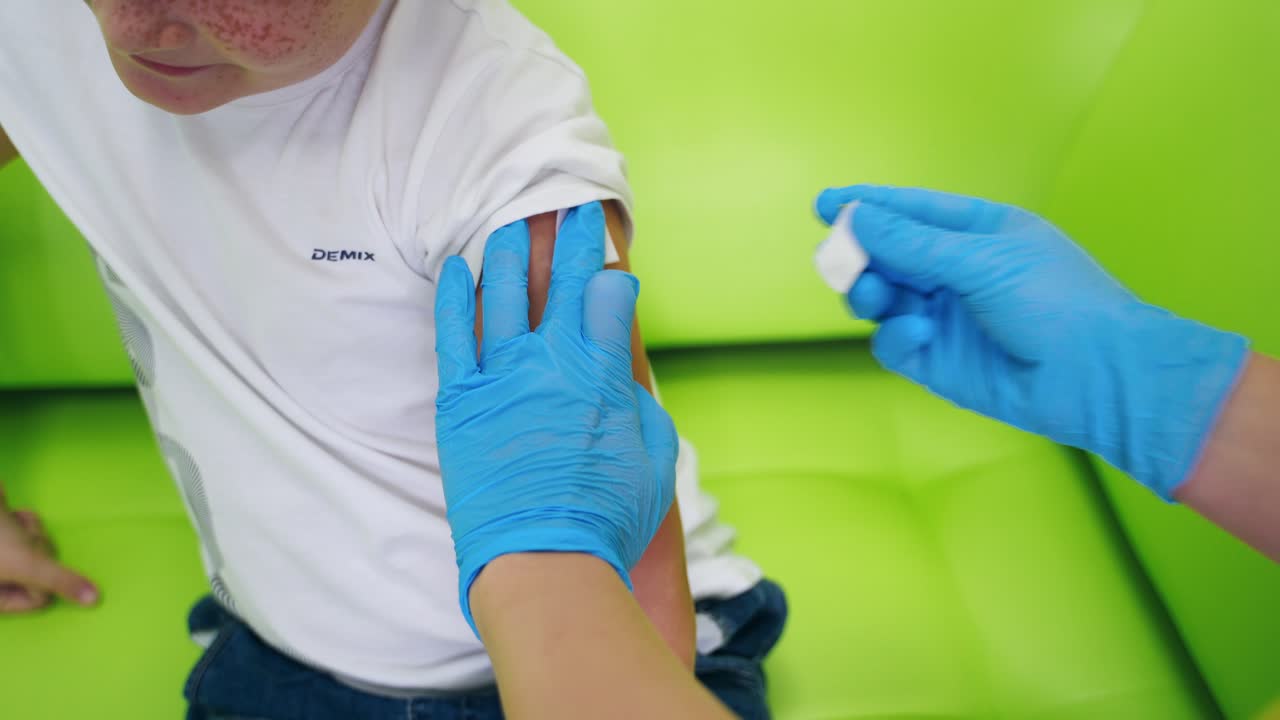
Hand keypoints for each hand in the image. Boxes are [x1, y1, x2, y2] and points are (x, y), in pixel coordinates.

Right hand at [0, 488, 97, 611]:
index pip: (38, 601)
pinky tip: (12, 516)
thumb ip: (61, 582)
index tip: (27, 563)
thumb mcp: (28, 563)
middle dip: (38, 552)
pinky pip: (29, 534)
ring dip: (32, 535)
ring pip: (39, 552)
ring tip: (12, 526)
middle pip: (42, 574)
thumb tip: (94, 601)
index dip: (41, 579)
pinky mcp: (4, 535)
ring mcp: (3, 559)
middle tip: (19, 540)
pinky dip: (26, 522)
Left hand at [434, 202, 677, 634]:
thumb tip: (622, 381)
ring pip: (502, 294)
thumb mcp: (655, 457)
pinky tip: (459, 269)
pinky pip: (453, 335)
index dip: (613, 275)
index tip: (613, 266)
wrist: (544, 562)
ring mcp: (501, 375)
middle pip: (560, 281)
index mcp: (602, 369)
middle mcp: (550, 358)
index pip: (608, 296)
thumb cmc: (607, 517)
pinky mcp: (460, 401)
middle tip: (570, 210)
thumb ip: (640, 406)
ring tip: (511, 224)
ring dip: (509, 253)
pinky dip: (456, 298)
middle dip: (569, 241)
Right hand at [815, 185, 1248, 499]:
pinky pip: (894, 344)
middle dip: (860, 255)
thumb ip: (913, 243)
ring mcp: (944, 317)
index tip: (824, 206)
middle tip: (842, 261)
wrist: (1098, 376)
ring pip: (882, 300)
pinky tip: (919, 336)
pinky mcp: (938, 361)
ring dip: (870, 294)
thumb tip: (857, 217)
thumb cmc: (1058, 301)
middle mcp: (955, 271)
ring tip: (875, 296)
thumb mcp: (982, 259)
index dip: (867, 206)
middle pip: (886, 255)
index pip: (910, 210)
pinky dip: (896, 337)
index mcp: (976, 231)